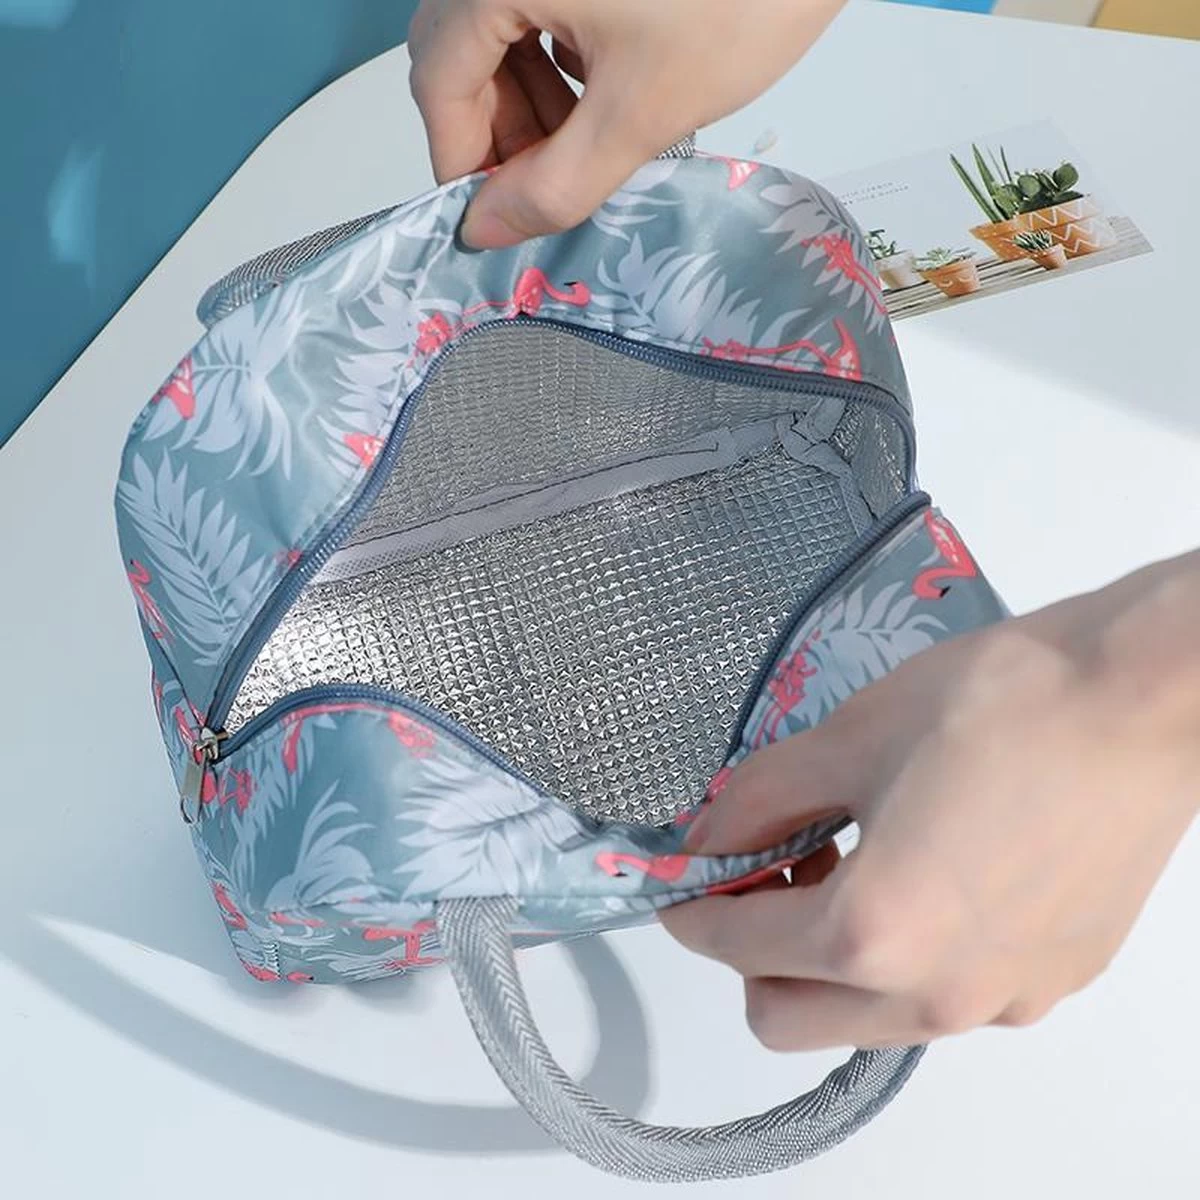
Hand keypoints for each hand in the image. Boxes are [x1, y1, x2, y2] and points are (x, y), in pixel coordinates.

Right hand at [408, 0, 846, 247]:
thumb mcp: (641, 113)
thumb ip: (555, 185)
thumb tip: (489, 228)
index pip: (439, 79)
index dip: (461, 161)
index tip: (491, 216)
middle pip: (460, 50)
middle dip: (497, 131)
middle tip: (543, 186)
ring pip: (497, 26)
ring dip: (526, 97)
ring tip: (582, 142)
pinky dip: (554, 53)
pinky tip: (601, 85)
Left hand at [662, 554, 1199, 1050]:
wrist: (1142, 701)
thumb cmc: (1003, 706)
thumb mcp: (850, 736)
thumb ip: (759, 798)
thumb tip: (710, 834)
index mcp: (874, 933)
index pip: (738, 946)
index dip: (691, 909)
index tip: (683, 880)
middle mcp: (937, 994)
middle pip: (787, 1017)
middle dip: (752, 955)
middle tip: (770, 871)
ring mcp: (1001, 1000)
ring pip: (864, 1018)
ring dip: (828, 961)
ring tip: (852, 862)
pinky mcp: (1051, 984)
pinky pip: (941, 997)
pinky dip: (903, 956)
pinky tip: (928, 871)